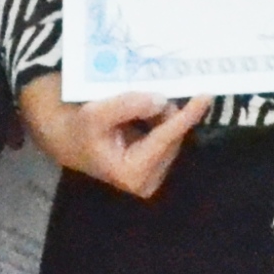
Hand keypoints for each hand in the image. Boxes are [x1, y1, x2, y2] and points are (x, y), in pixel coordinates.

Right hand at [18, 74, 205, 200]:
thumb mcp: (96, 113)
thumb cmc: (80, 129)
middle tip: (148, 93)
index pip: (166, 138)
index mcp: (133, 173)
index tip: (206, 96)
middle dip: (167, 112)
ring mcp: (152, 174)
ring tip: (138, 105)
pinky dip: (160, 119)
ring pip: (171, 133)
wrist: (68, 140)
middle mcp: (147, 180)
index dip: (187, 116)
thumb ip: (129, 106)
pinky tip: (145, 111)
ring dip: (161, 115)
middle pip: (173, 136)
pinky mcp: (154, 165)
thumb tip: (161, 100)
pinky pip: (167, 135)